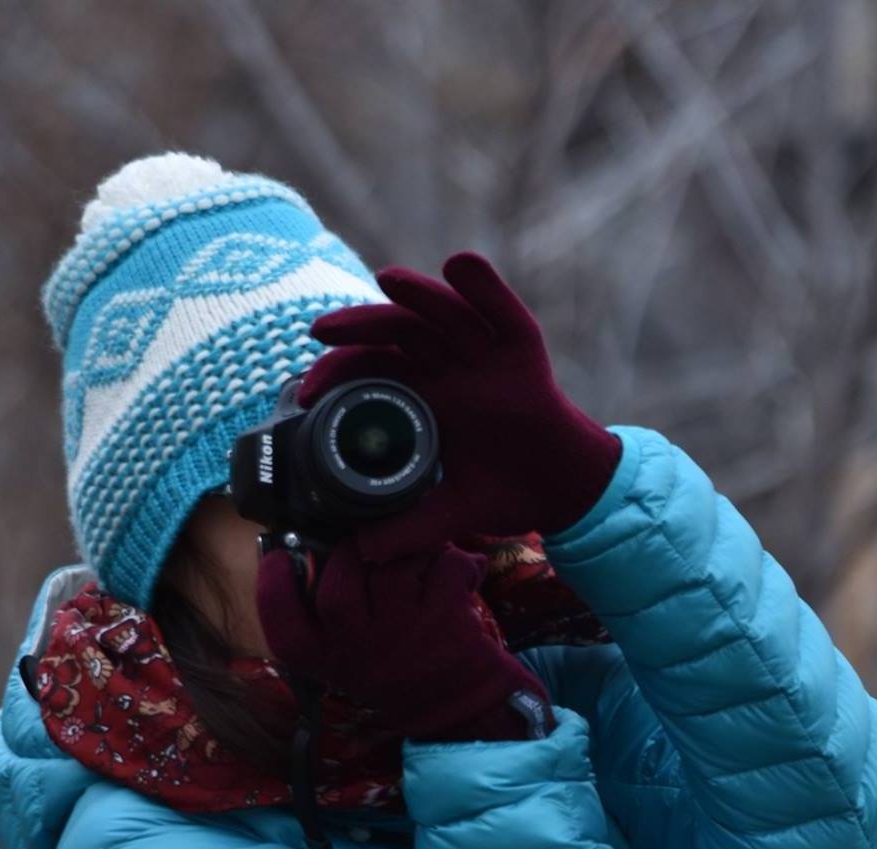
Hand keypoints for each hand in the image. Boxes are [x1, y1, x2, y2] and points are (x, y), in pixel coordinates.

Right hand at [255, 535, 553, 742]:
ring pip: (394, 566)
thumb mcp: (350, 660)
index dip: (273, 585)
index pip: (284, 626)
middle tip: (373, 546)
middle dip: (353, 551)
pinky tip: (460, 572)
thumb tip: (313, 550)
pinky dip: (457, 561)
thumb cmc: (398, 672)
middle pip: (340, 582)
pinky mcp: (447, 624)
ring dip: (412, 550)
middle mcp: (360, 651)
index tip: (278, 556)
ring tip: (423, 557)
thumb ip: (327, 619)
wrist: (459, 711)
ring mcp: (403, 636)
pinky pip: (445, 568)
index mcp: (327, 660)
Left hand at [296, 251, 621, 564]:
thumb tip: (364, 555)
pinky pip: (502, 310)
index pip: (374, 369)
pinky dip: (484, 285)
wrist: (566, 494)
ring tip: (387, 281)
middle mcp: (451, 367)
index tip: (310, 392)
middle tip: (322, 332)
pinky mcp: (524, 351)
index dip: (340, 373)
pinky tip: (459, 266)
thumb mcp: (452, 514)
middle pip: (398, 331)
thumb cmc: (509, 494)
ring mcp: (487, 354)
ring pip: (444, 311)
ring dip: (416, 292)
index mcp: (427, 397)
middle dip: (359, 326)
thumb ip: (409, 529)